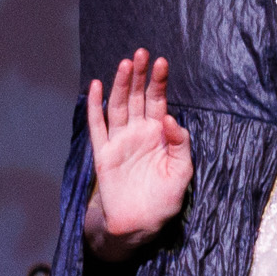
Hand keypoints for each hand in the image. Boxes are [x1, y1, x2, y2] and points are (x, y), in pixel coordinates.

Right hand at [84, 50, 192, 260]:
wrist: (141, 222)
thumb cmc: (165, 199)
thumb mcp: (182, 170)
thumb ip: (179, 143)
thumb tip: (169, 118)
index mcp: (160, 135)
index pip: (158, 101)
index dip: (158, 82)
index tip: (161, 62)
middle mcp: (139, 133)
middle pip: (137, 97)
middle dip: (139, 75)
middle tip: (141, 52)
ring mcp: (120, 141)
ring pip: (118, 106)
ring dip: (120, 84)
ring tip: (124, 63)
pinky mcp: (103, 152)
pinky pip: (97, 126)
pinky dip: (94, 106)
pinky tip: (94, 86)